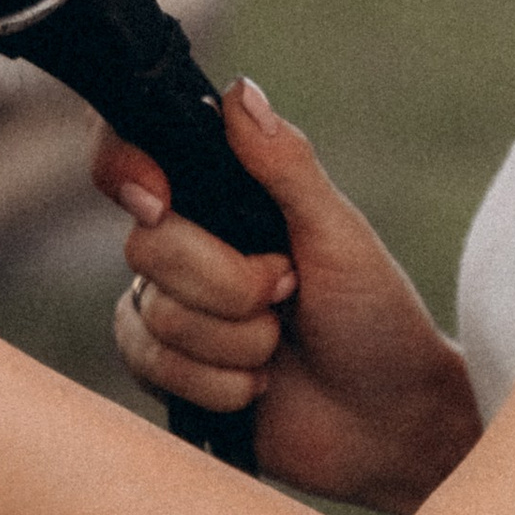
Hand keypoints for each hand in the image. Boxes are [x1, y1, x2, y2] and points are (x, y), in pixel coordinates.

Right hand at [102, 80, 480, 514]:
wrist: (388, 423)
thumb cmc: (377, 318)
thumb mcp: (339, 234)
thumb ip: (285, 165)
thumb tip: (240, 91)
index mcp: (225, 196)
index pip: (136, 154)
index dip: (125, 167)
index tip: (158, 198)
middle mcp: (188, 246)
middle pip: (146, 246)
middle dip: (227, 284)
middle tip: (287, 293)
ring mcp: (174, 310)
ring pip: (149, 316)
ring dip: (231, 342)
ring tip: (279, 346)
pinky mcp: (169, 373)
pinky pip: (149, 368)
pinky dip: (215, 384)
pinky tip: (257, 387)